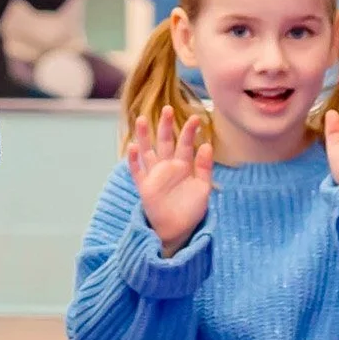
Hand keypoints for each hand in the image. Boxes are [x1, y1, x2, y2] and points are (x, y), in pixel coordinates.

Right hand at [128, 106, 213, 254]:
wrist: (178, 230)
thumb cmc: (191, 210)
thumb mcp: (203, 188)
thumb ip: (204, 168)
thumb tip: (206, 146)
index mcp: (183, 166)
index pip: (185, 144)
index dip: (189, 131)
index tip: (196, 118)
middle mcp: (167, 167)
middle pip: (165, 142)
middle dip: (165, 126)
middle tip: (167, 108)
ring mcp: (154, 176)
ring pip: (147, 151)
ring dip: (144, 136)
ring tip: (141, 119)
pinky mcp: (145, 187)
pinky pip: (137, 171)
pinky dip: (133, 160)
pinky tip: (132, 147)